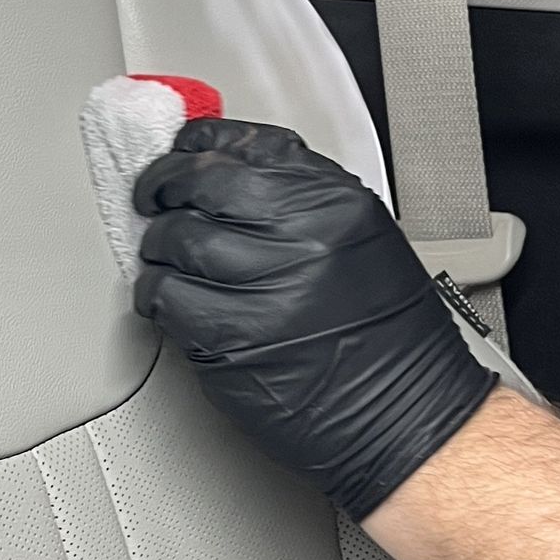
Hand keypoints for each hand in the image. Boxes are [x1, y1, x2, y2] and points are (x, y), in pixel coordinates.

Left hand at [132, 119, 495, 520]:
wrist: (407, 417)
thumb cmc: (387, 338)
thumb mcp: (360, 239)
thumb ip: (298, 199)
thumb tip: (227, 171)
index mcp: (334, 203)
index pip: (246, 144)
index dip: (199, 142)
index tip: (182, 149)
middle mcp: (301, 237)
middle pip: (200, 183)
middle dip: (163, 186)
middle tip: (152, 196)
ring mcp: (264, 288)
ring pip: (173, 240)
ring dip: (158, 249)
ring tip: (167, 261)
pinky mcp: (230, 340)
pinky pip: (165, 297)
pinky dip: (155, 296)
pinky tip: (168, 301)